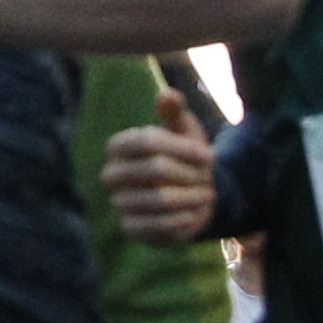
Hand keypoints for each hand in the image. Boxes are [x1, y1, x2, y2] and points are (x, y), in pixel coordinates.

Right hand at [99, 93, 219, 243]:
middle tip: (208, 177)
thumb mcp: (185, 132)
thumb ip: (176, 113)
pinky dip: (181, 219)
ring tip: (207, 196)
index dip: (180, 147)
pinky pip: (156, 225)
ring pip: (158, 199)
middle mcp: (112, 174)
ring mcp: (119, 202)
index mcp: (120, 146)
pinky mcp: (130, 228)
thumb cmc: (185, 159)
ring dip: (190, 197)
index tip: (209, 155)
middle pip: (154, 168)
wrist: (190, 198)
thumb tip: (167, 95)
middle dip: (188, 173)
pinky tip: (194, 214)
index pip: (146, 141)